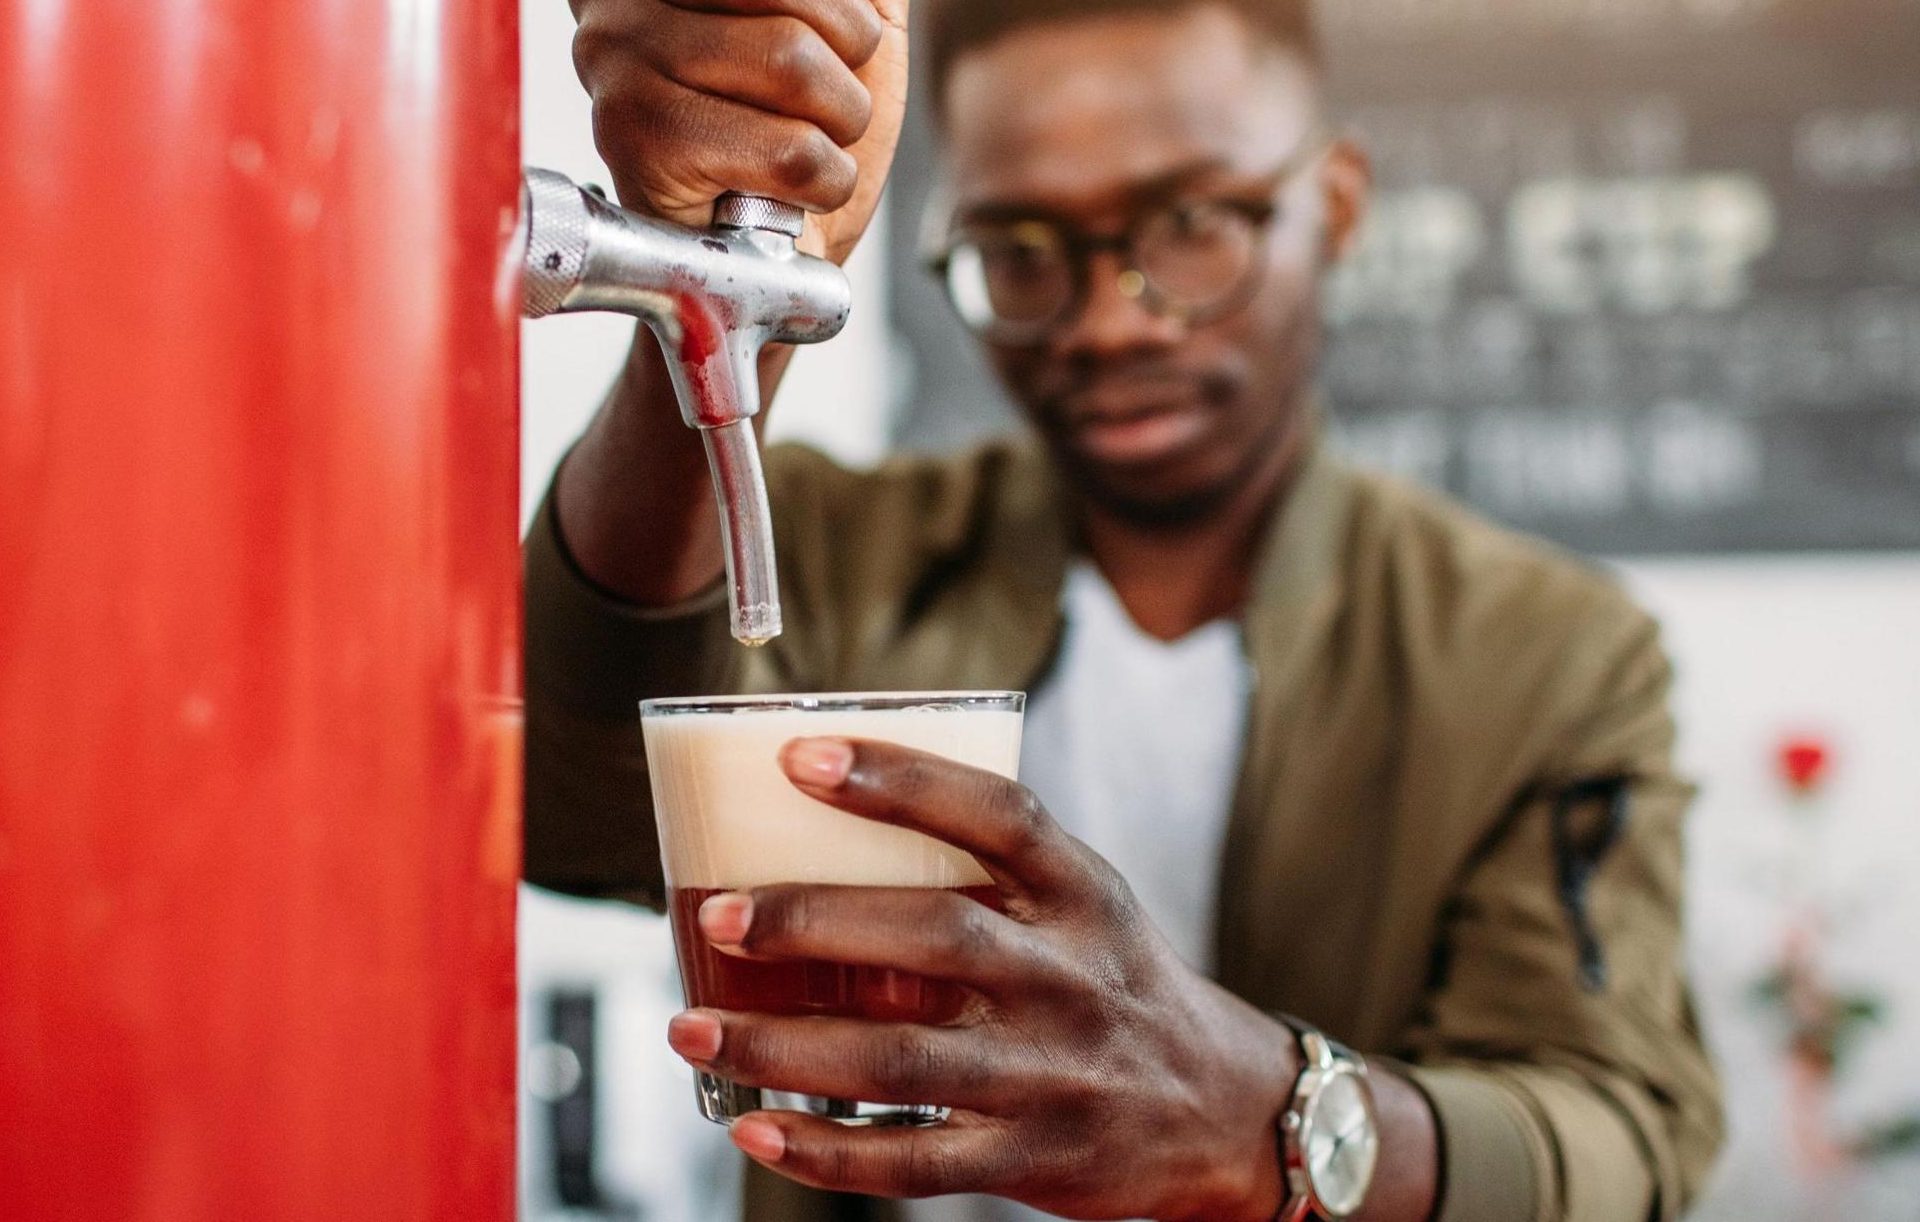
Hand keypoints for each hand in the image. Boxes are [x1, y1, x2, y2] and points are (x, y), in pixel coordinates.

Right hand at [566, 0, 909, 263]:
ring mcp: (610, 54)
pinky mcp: (628, 137)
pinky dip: (824, 175)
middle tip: (844, 79)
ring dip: (844, 113)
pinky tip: (797, 184)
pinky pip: (780, 145)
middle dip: (849, 33)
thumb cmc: (806, 114)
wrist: (776, 249)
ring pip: (784, 57)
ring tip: (817, 134)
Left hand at [665, 737, 1299, 1221]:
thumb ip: (979, 887)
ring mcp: (1049, 1074)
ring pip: (901, 1061)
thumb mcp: (1082, 913)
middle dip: (815, 922)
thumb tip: (812, 858)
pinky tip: (754, 1128)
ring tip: (693, 1025)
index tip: (800, 757)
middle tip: (721, 913)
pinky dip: (824, 1152)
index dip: (900, 780)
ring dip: (784, 1046)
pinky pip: (911, 1163)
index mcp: (1081, 893)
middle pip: (936, 936)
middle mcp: (1067, 977)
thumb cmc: (1116, 988)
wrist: (1227, 1116)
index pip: (997, 815)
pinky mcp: (1029, 1158)